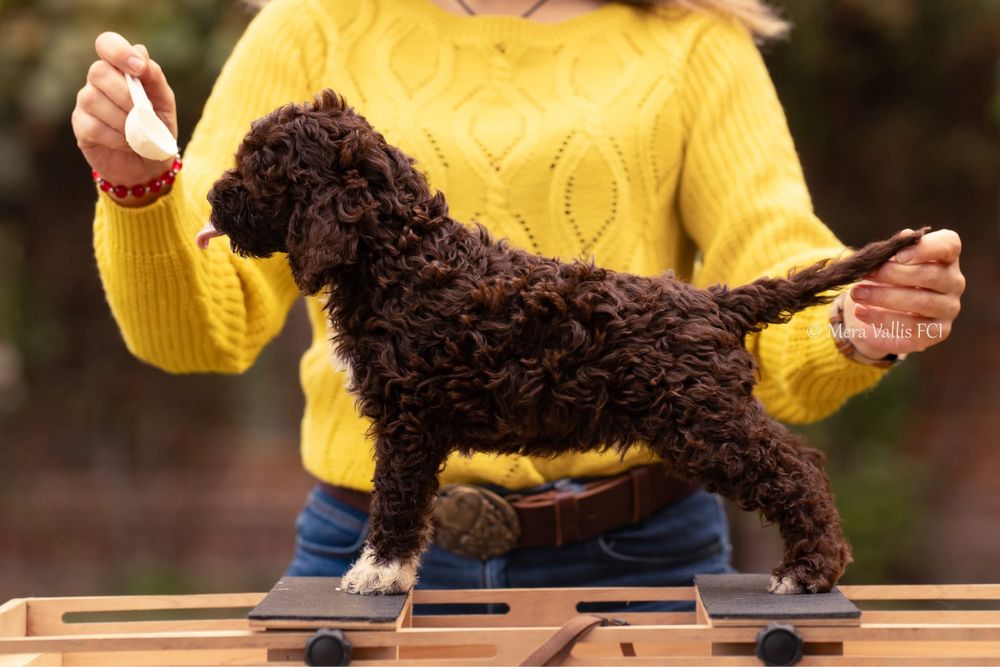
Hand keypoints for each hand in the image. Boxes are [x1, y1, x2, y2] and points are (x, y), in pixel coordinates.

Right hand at [72, 32, 178, 206]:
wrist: (151, 164)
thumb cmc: (157, 128)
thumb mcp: (164, 102)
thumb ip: (154, 77)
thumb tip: (140, 52)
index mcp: (120, 70)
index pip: (107, 43)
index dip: (118, 51)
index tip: (138, 68)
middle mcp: (98, 82)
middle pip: (99, 72)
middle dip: (126, 95)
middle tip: (143, 114)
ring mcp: (86, 103)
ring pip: (94, 100)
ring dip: (124, 120)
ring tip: (138, 133)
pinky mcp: (81, 127)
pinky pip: (93, 126)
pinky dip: (116, 137)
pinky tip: (127, 144)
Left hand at [841, 229, 964, 357]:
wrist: (876, 314)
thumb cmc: (885, 280)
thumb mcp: (884, 263)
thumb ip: (893, 251)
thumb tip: (906, 235)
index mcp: (945, 258)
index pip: (948, 245)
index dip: (926, 248)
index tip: (898, 254)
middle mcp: (953, 282)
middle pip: (930, 275)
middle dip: (893, 274)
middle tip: (864, 274)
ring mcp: (948, 308)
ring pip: (922, 302)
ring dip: (884, 297)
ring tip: (857, 294)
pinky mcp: (937, 332)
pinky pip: (913, 328)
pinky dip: (883, 319)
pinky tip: (861, 312)